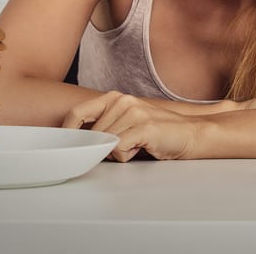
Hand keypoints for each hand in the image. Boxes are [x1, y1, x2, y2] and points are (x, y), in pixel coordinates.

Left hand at [61, 91, 201, 161]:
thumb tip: (78, 141)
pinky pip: (119, 149)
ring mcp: (133, 112)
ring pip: (105, 144)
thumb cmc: (156, 132)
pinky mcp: (143, 126)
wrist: (189, 133)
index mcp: (113, 98)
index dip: (67, 131)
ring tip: (136, 145)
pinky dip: (127, 156)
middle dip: (102, 148)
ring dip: (118, 153)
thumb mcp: (125, 123)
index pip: (77, 113)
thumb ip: (104, 126)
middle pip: (91, 135)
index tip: (66, 146)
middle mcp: (121, 101)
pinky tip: (141, 148)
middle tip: (124, 147)